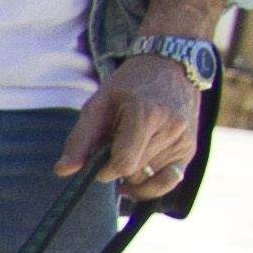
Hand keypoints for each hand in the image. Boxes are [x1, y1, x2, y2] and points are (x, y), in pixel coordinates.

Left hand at [60, 54, 201, 199]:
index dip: (105, 171)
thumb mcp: (99, 102)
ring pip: (149, 178)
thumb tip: (62, 171)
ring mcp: (184, 140)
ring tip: (130, 146)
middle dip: (118, 167)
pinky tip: (138, 180)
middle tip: (115, 145)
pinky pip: (170, 181)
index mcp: (147, 114)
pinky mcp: (190, 149)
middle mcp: (171, 129)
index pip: (123, 164)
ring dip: (134, 171)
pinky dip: (152, 185)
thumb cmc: (130, 84)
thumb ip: (80, 139)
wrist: (171, 67)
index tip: (98, 164)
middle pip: (135, 172)